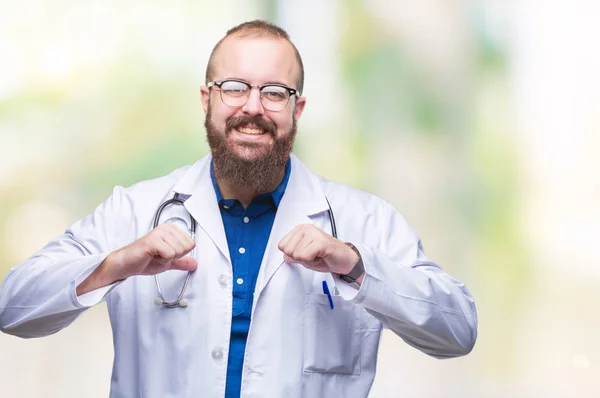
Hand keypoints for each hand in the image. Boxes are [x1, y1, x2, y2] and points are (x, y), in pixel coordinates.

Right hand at [77, 224, 196, 295]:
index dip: (179, 254)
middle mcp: (166, 228)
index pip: (191, 244)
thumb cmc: (144, 260)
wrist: (127, 264)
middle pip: (187, 247)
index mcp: (172, 230)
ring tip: (155, 255)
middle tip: (159, 255)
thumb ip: (182, 262)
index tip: (165, 254)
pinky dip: (162, 260)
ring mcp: (159, 232)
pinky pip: (170, 254)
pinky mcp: (153, 240)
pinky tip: (152, 256)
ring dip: (167, 258)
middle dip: (174, 257)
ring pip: (178, 251)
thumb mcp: (168, 262)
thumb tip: (195, 264)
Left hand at [278, 224, 358, 274]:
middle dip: (300, 258)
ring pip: (296, 254)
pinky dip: (313, 262)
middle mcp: (305, 228)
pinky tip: (322, 257)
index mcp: (300, 229)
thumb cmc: (326, 257)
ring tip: (318, 256)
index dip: (293, 255)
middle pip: (287, 250)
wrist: (345, 260)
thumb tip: (284, 256)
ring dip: (308, 260)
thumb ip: (294, 255)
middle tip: (313, 255)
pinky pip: (305, 257)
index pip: (281, 245)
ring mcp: (313, 233)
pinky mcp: (320, 242)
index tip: (307, 254)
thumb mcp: (305, 256)